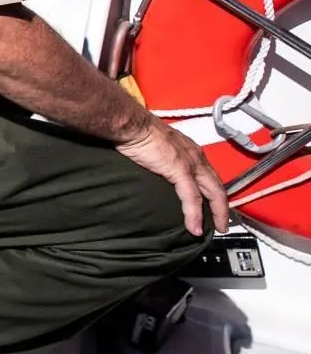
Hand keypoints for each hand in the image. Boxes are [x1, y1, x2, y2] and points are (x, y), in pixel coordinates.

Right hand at [117, 119, 229, 236]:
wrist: (131, 124)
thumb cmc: (137, 131)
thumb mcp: (157, 146)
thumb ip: (163, 159)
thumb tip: (159, 169)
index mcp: (191, 151)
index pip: (210, 175)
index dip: (215, 192)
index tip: (214, 206)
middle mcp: (196, 157)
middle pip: (218, 186)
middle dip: (223, 207)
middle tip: (222, 224)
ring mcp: (191, 164)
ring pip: (212, 193)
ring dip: (217, 214)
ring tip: (216, 229)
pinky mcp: (180, 170)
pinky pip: (192, 197)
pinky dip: (194, 214)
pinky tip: (194, 228)